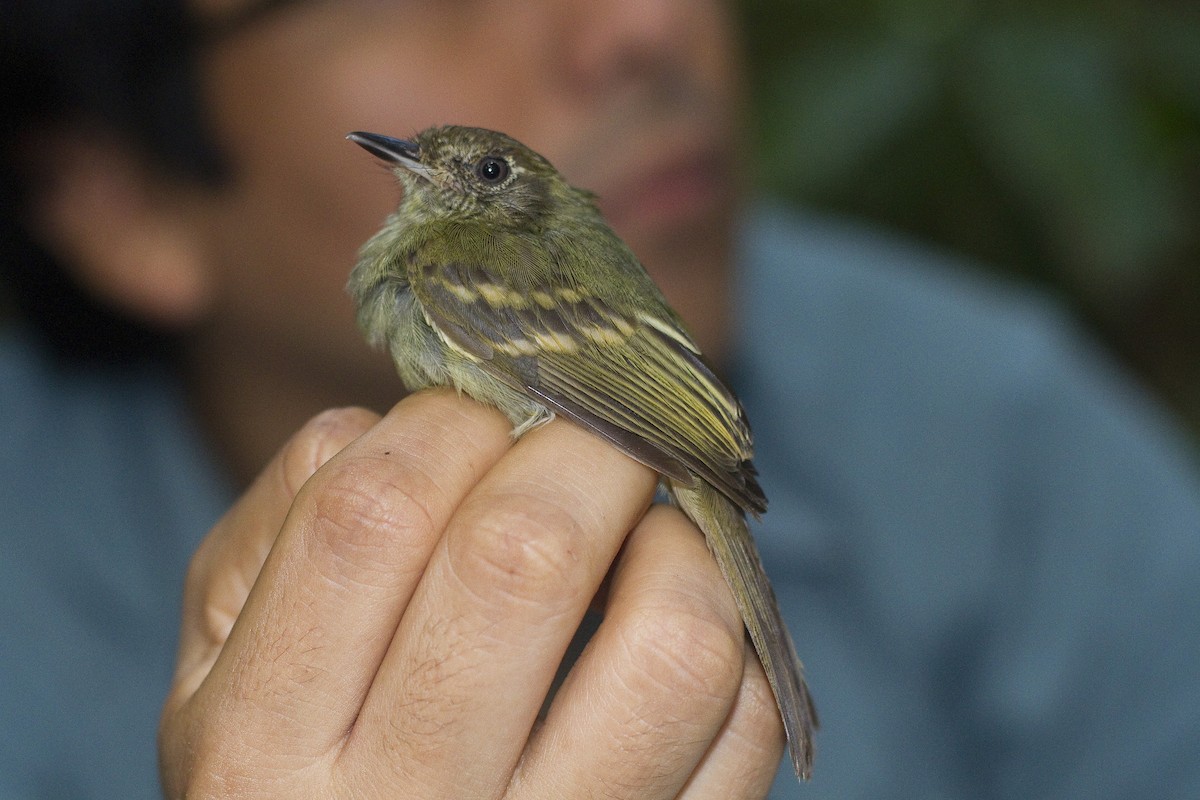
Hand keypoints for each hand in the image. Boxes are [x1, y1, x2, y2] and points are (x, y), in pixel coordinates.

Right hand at [159, 389, 784, 797]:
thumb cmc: (286, 774)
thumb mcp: (218, 668)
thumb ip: (282, 525)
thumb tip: (402, 417)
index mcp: (263, 747)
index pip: (373, 513)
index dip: (444, 424)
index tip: (476, 415)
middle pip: (530, 555)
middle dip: (580, 444)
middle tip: (586, 434)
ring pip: (674, 645)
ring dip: (676, 540)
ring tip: (641, 526)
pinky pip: (744, 729)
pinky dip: (731, 639)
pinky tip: (668, 621)